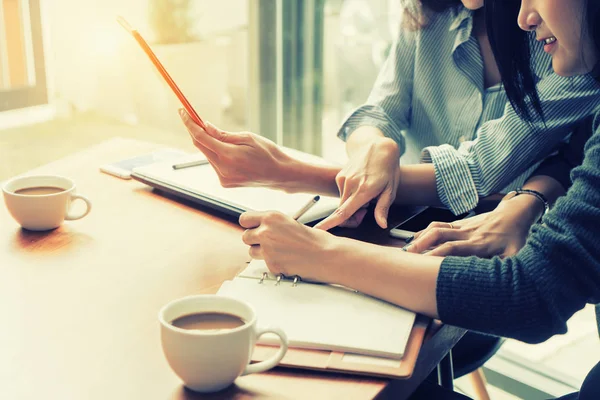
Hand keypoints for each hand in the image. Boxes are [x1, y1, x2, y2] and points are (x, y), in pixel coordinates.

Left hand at [179, 109, 290, 188]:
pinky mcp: (225, 183)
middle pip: (200, 146)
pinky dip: (217, 154)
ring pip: (208, 155)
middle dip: (196, 131)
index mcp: (228, 155)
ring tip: (221, 137)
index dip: (189, 123)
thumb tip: (205, 126)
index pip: (200, 137)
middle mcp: (222, 169)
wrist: (280, 174)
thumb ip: (223, 134)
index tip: (182, 111)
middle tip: (193, 117)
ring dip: (209, 144)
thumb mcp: (247, 137)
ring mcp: (223, 178)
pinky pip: (215, 164)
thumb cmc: (267, 152)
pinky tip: (230, 153)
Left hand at [240, 211, 338, 281]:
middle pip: (245, 236)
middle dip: (254, 240)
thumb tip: (261, 228)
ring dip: (262, 253)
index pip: (244, 219)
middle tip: (267, 242)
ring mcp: (267, 250)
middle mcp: (266, 232)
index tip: (253, 227)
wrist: (327, 255)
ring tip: (279, 251)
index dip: (249, 224)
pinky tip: (287, 260)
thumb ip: (273, 225)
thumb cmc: (315, 239)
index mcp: (271, 217)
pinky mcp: (272, 265)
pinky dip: (274, 263)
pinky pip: (265, 264)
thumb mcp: (290, 223)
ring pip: (252, 252)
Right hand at [315, 137, 399, 230]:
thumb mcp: (391, 190)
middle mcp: (351, 184)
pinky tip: (360, 187)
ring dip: (352, 206)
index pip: (344, 212)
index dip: (330, 223)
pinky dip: (350, 196)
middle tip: (367, 212)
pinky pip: (342, 193)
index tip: (318, 229)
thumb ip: (382, 208)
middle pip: (343, 212)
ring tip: (366, 196)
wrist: (377, 146)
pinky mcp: (339, 176)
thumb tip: (382, 224)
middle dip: (352, 218)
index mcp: (364, 190)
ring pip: (343, 203)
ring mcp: (343, 179)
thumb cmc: (387, 168)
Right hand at [404, 196, 540, 257]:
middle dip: (421, 244)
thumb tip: (500, 283)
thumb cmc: (517, 237)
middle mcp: (468, 233)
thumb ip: (507, 267)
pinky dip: (426, 231)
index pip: (453, 248)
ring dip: (420, 237)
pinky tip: (416, 239)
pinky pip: (440, 224)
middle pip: (439, 234)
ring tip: (407, 249)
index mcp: (480, 243)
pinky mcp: (461, 223)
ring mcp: (463, 226)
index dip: (436, 254)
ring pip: (437, 227)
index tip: (423, 263)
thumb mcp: (518, 255)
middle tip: (407, 257)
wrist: (517, 213)